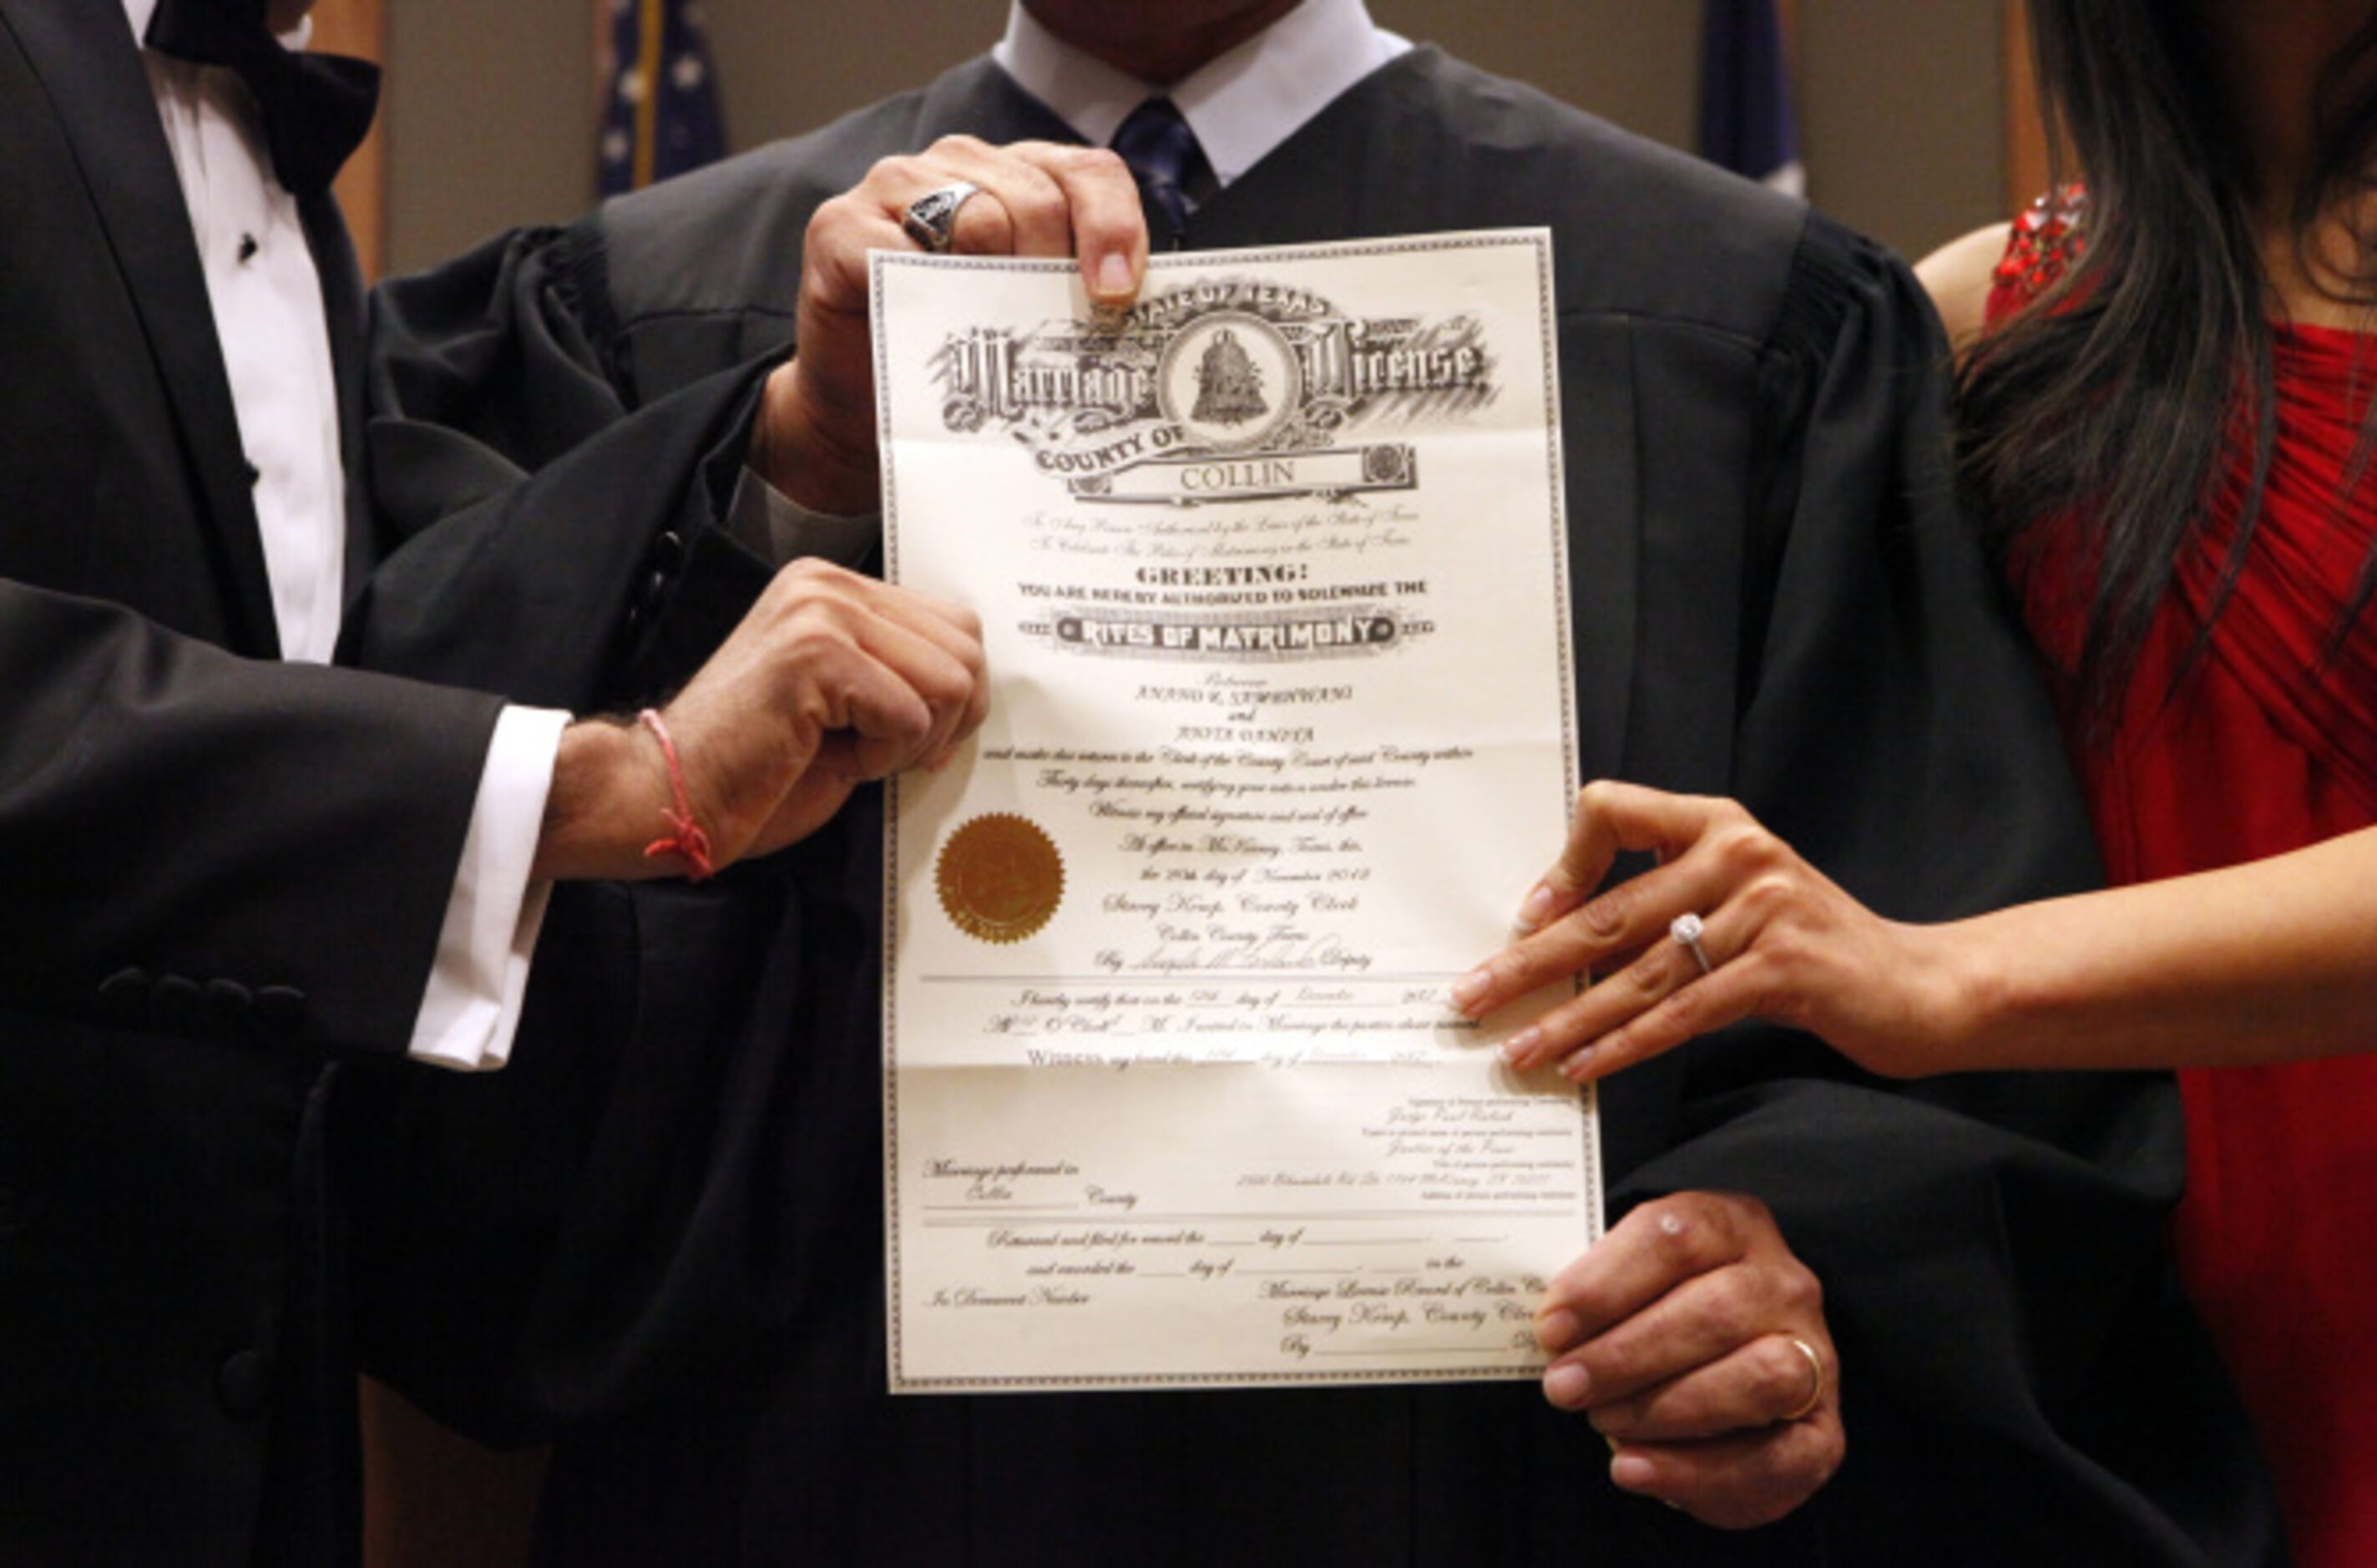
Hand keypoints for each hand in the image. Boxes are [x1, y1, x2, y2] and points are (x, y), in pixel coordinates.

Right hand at [537, 558, 985, 878]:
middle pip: (966, 648)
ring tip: (850, 750)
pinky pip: (911, 716)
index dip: (956, 695)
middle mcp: (827, 585)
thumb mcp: (845, 699)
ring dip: (913, 739)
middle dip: (946, 720)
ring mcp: (821, 613)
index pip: (956, 624)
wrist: (667, 791)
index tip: (914, 736)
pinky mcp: (817, 655)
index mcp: (833, 587)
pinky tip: (828, 757)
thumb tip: (978, 686)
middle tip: (885, 752)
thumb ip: (898, 671)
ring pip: (951, 681)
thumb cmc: (756, 763)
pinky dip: (883, 758)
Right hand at [750, 136, 1150, 513]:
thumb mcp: (1037, 321)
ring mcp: (896, 185)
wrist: (867, 411)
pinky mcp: (838, 225)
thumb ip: (1078, 296)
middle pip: (1038, 200)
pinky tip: (928, 324)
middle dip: (1053, 274)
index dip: (1113, 230)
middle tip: (1046, 335)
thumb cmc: (962, 362)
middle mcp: (963, 164)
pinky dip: (920, 293)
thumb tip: (1133, 312)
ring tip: (989, 336)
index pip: (1090, 174)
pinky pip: (892, 250)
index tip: (1117, 296)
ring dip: (993, 289)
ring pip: (976, 217)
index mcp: (1024, 177)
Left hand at [1456, 781, 1960, 1082]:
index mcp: (1717, 823)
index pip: (1611, 810)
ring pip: (1638, 972)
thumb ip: (1667, 901)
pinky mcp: (1783, 967)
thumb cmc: (1813, 947)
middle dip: (1530, 963)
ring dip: (1568, 1018)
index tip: (1528, 917)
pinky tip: (1585, 1066)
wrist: (1919, 986)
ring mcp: (1763, 907)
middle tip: (1472, 996)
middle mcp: (1737, 853)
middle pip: (1607, 910)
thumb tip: (1558, 940)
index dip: (1561, 863)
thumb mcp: (1740, 898)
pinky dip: (1625, 1044)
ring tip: (1518, 1050)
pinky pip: (1682, 1012)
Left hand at [1536, 1192, 1842, 1527]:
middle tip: (1565, 1387)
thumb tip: (1550, 1330)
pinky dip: (1698, 1471)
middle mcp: (1782, 1283)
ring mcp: (1813, 1355)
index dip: (1607, 1283)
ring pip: (1758, 1378)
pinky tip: (1634, 1468)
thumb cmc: (1654, 1311)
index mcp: (1731, 1225)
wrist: (1723, 1365)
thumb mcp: (1625, 1280)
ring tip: (1603, 1423)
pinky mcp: (1819, 1431)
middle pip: (1714, 1311)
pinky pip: (1775, 1458)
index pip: (1675, 1238)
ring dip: (1667, 1408)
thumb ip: (1593, 1292)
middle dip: (1627, 1356)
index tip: (1552, 1327)